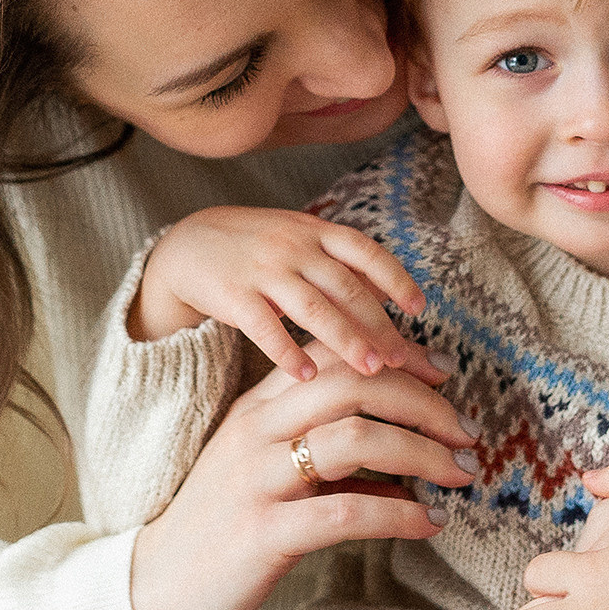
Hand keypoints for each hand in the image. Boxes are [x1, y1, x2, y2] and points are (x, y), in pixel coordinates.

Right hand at [129, 345, 479, 609]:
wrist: (154, 588)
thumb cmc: (223, 528)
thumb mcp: (269, 473)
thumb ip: (326, 455)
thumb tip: (404, 460)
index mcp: (258, 406)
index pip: (334, 354)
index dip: (398, 356)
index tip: (445, 373)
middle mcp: (257, 430)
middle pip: (354, 383)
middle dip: (425, 402)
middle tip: (467, 430)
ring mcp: (257, 479)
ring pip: (356, 438)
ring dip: (423, 454)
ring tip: (460, 474)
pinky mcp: (264, 533)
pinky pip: (347, 512)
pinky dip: (400, 514)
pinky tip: (429, 523)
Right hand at [133, 207, 442, 382]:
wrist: (188, 242)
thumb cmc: (258, 247)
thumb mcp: (301, 240)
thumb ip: (343, 264)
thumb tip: (395, 293)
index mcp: (315, 232)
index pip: (365, 251)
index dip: (395, 278)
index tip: (420, 308)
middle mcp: (293, 246)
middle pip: (345, 286)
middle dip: (377, 323)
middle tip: (402, 358)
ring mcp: (263, 269)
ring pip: (312, 307)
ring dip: (345, 340)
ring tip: (371, 370)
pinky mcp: (233, 294)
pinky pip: (264, 327)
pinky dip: (287, 351)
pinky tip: (307, 376)